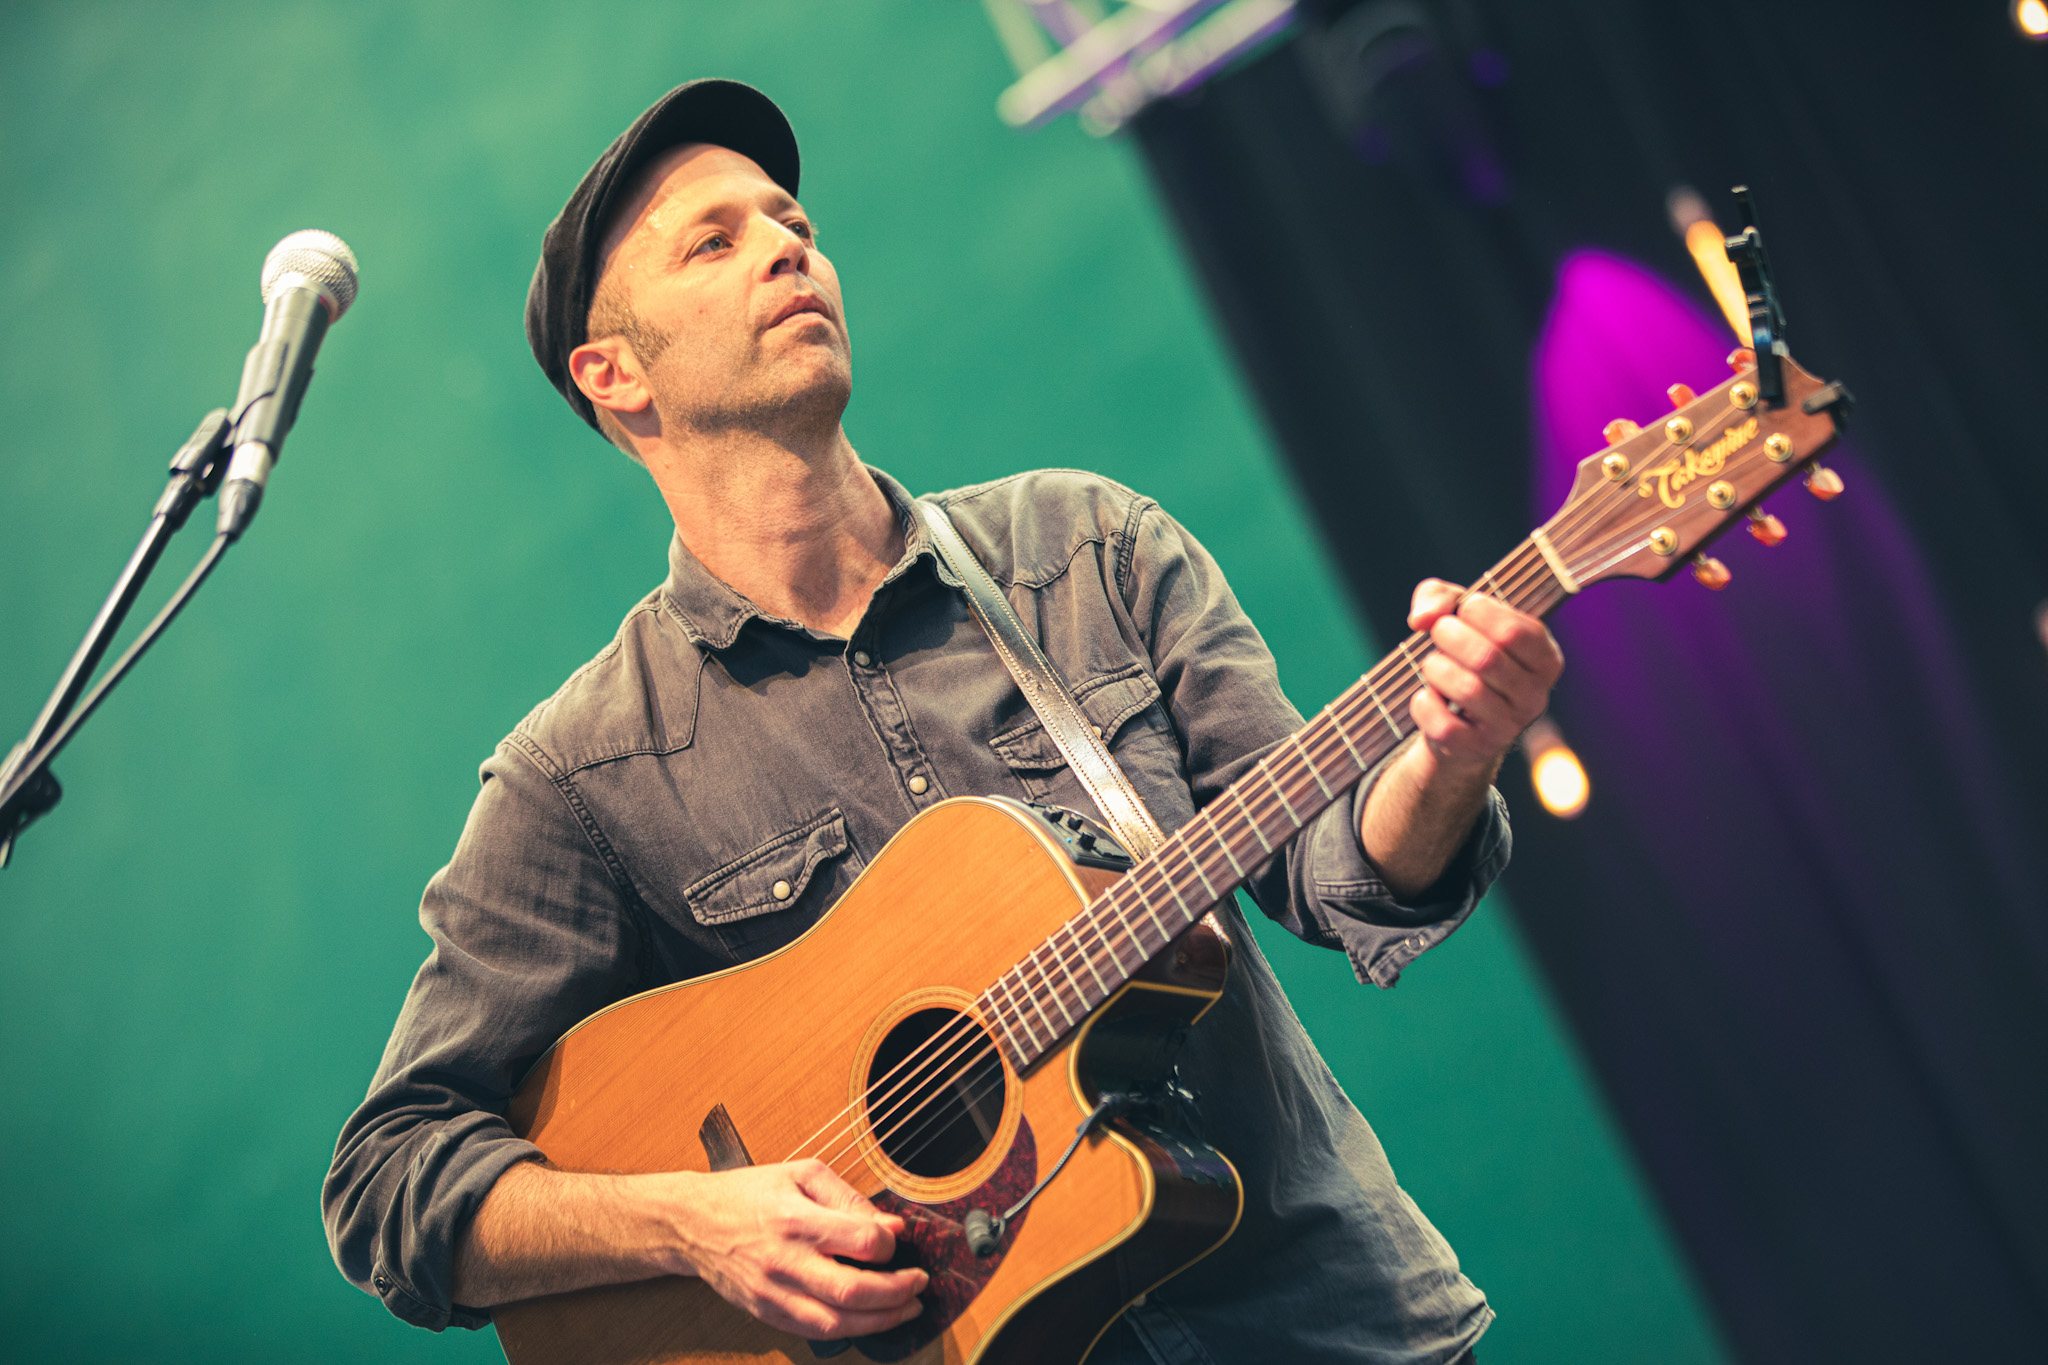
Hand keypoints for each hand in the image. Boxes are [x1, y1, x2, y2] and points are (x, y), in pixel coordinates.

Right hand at [664, 1160, 925, 1339]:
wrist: (693, 1222)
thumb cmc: (749, 1192)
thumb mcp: (802, 1174)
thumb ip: (849, 1198)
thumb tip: (889, 1226)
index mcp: (797, 1219)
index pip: (861, 1242)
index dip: (890, 1244)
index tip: (898, 1240)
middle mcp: (786, 1261)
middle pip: (854, 1291)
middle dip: (897, 1292)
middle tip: (919, 1283)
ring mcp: (774, 1293)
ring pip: (837, 1322)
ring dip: (881, 1321)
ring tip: (906, 1308)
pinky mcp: (766, 1312)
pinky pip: (814, 1332)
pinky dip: (848, 1329)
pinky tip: (869, 1319)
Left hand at [1405, 578, 1563, 773]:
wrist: (1456, 722)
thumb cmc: (1463, 655)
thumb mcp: (1456, 616)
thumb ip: (1439, 597)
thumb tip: (1424, 618)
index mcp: (1545, 659)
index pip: (1516, 632)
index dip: (1481, 612)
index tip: (1465, 607)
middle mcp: (1535, 696)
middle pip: (1487, 658)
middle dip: (1450, 636)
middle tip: (1439, 632)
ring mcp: (1509, 727)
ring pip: (1466, 689)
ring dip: (1436, 668)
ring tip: (1433, 664)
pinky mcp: (1479, 749)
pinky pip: (1443, 724)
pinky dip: (1424, 703)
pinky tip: (1427, 695)